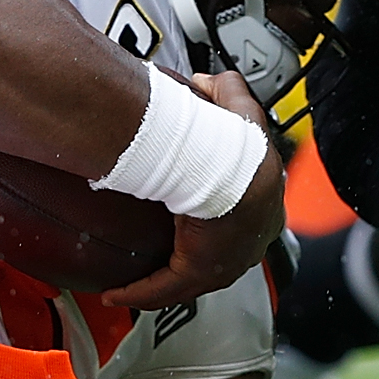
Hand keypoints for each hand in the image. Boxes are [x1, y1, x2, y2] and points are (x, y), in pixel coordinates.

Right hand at [102, 71, 286, 309]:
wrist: (223, 164)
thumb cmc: (233, 140)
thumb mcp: (236, 105)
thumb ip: (224, 90)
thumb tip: (202, 84)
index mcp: (261, 203)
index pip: (243, 222)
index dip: (217, 227)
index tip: (193, 227)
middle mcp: (249, 239)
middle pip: (217, 259)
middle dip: (188, 264)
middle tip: (159, 261)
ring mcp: (227, 260)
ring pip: (189, 281)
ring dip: (158, 285)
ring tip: (129, 288)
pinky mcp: (200, 269)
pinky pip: (165, 290)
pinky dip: (140, 293)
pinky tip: (117, 295)